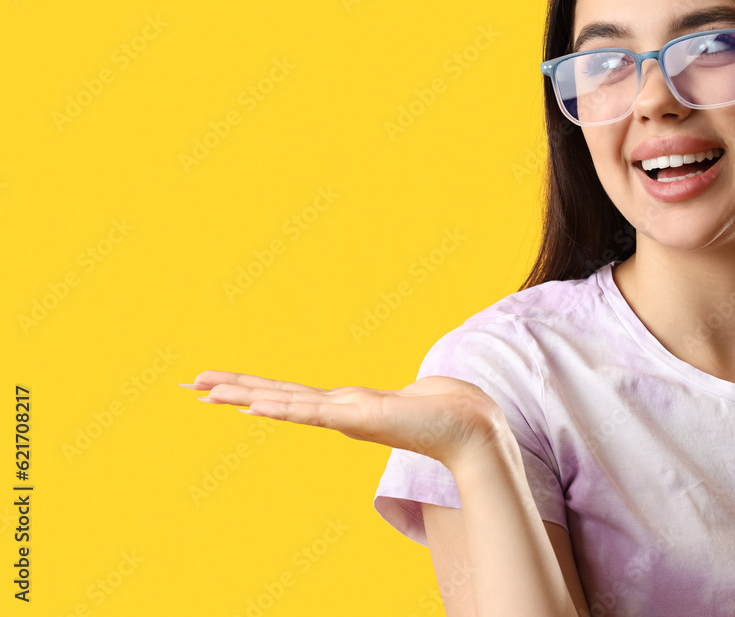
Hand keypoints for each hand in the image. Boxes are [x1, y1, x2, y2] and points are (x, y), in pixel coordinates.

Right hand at [180, 370, 505, 468]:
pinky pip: (311, 412)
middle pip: (274, 396)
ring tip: (208, 392)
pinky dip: (281, 409)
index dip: (252, 388)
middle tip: (189, 384)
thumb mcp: (402, 399)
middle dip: (231, 390)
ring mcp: (344, 416)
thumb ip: (387, 401)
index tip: (217, 385)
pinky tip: (254, 406)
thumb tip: (384, 401)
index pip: (289, 393)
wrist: (469, 427)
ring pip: (284, 403)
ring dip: (244, 396)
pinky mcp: (358, 418)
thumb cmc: (441, 411)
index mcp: (343, 405)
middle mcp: (336, 411)